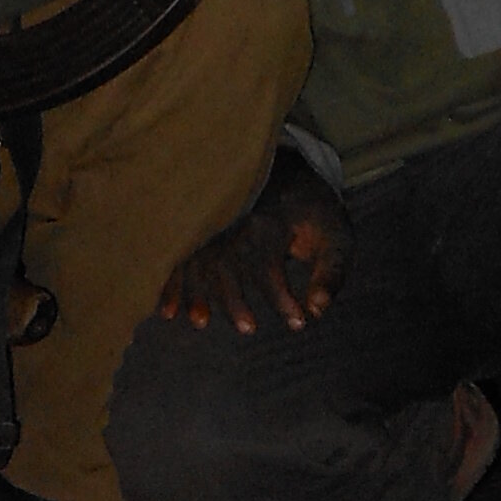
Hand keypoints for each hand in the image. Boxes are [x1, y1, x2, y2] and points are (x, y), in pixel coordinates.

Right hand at [159, 162, 349, 332]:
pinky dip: (171, 285)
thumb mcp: (335, 238)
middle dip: (234, 300)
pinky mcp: (201, 229)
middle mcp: (236, 220)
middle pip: (228, 264)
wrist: (287, 171)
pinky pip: (181, 258)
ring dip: (196, 294)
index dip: (281, 298)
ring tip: (201, 323)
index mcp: (270, 220)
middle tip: (249, 329)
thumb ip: (331, 276)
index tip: (298, 324)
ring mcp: (214, 224)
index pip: (270, 264)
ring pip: (199, 263)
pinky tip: (166, 313)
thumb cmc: (315, 214)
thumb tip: (317, 311)